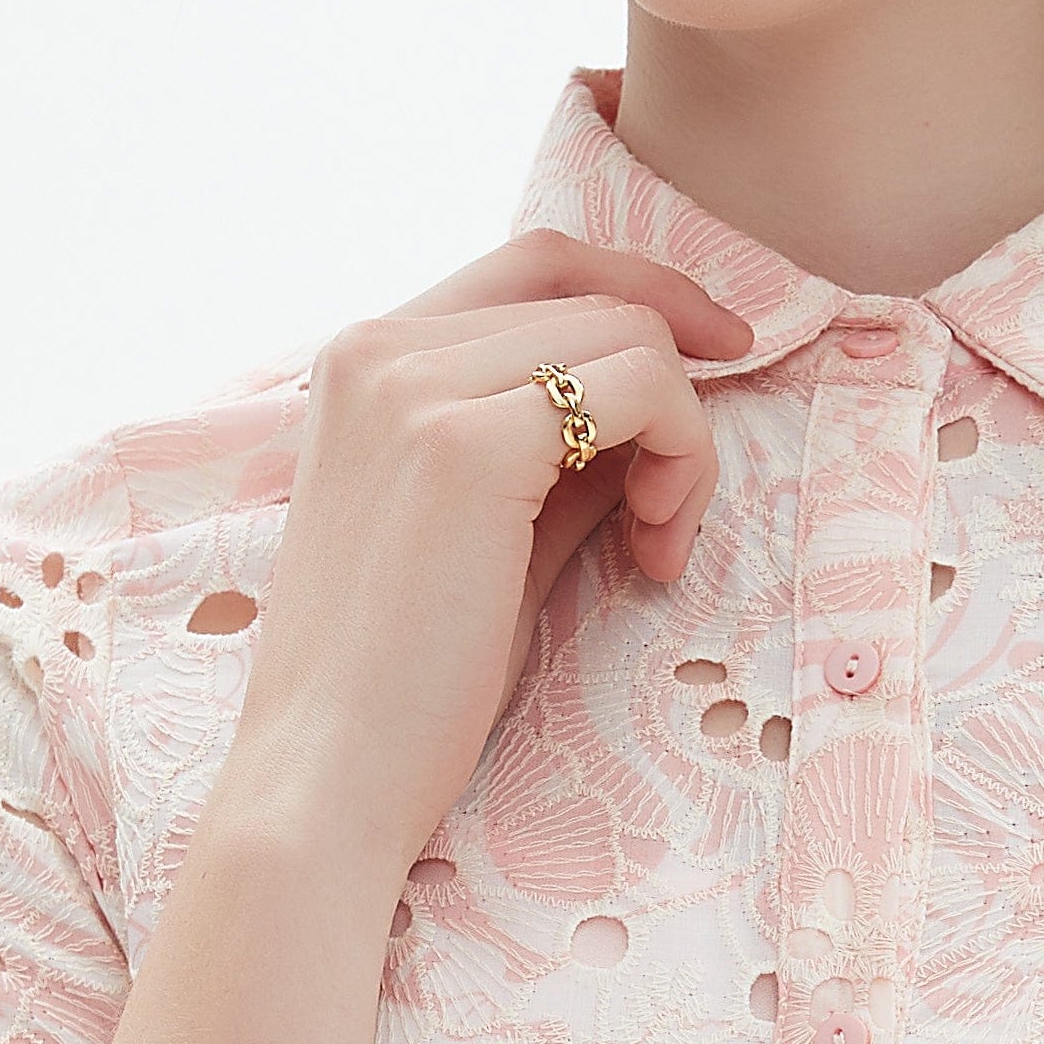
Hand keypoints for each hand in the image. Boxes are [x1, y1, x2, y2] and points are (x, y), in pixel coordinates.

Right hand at [218, 234, 750, 878]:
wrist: (324, 780)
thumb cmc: (403, 681)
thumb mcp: (488, 531)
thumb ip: (556, 450)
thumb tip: (658, 402)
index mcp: (365, 358)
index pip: (536, 264)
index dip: (644, 293)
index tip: (719, 354)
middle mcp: (378, 347)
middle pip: (592, 294)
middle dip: (672, 388)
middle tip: (669, 513)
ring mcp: (413, 386)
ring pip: (626, 333)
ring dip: (681, 434)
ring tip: (654, 541)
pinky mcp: (465, 442)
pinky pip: (641, 386)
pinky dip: (682, 456)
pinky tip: (653, 546)